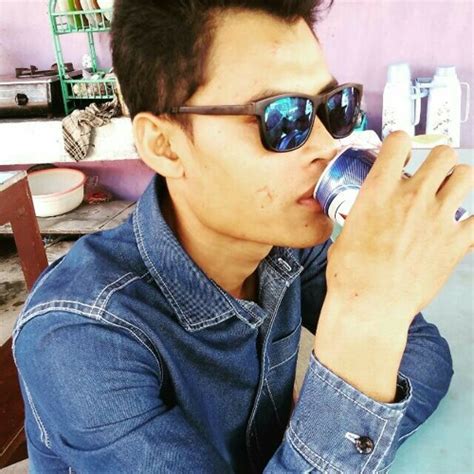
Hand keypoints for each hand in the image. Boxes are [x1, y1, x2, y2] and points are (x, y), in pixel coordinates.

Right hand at [325, 131, 472, 324]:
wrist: (369, 304)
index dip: (400, 141)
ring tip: (449, 192)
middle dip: (438, 160)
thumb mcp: (346, 232)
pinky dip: (472, 221)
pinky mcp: (455, 242)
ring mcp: (437, 218)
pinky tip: (462, 226)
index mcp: (379, 191)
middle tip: (431, 173)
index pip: (398, 141)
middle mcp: (412, 196)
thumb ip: (364, 213)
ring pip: (466, 175)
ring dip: (458, 181)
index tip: (401, 149)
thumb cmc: (351, 274)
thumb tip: (368, 213)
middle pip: (443, 154)